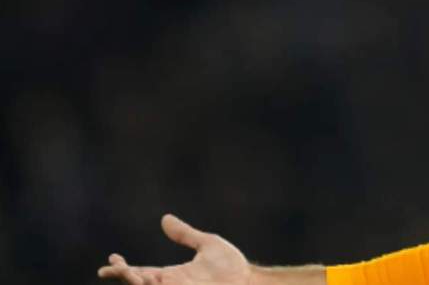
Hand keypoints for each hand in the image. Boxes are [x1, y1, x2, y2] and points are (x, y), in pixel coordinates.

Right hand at [97, 214, 251, 284]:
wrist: (249, 280)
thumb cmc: (231, 265)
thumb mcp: (206, 244)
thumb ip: (185, 234)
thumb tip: (165, 218)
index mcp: (172, 275)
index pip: (140, 273)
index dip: (123, 268)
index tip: (110, 258)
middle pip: (139, 284)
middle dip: (125, 276)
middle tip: (116, 267)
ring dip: (138, 284)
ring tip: (133, 274)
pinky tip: (149, 282)